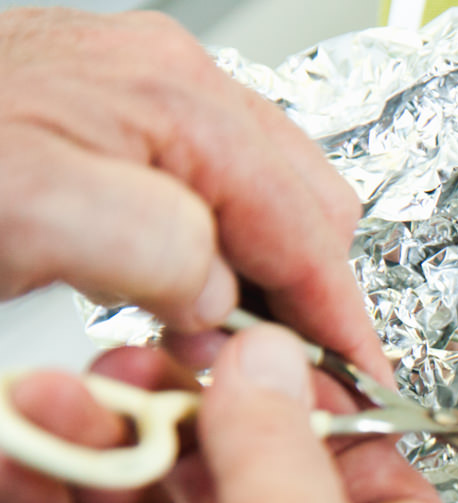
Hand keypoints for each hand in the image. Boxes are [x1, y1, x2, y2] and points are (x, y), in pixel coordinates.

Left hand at [0, 7, 385, 377]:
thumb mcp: (31, 212)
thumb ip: (162, 248)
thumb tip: (225, 297)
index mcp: (174, 100)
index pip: (309, 223)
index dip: (339, 320)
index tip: (357, 392)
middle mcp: (167, 88)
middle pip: (301, 210)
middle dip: (304, 298)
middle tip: (281, 381)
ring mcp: (134, 105)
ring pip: (256, 210)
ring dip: (256, 288)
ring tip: (225, 353)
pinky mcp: (97, 135)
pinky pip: (200, 205)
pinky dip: (209, 267)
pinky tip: (176, 306)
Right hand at [0, 327, 457, 502]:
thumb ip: (277, 440)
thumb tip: (267, 363)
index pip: (376, 485)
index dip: (320, 413)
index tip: (257, 349)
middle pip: (245, 490)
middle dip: (187, 420)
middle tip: (139, 363)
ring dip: (102, 451)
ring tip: (62, 401)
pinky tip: (20, 451)